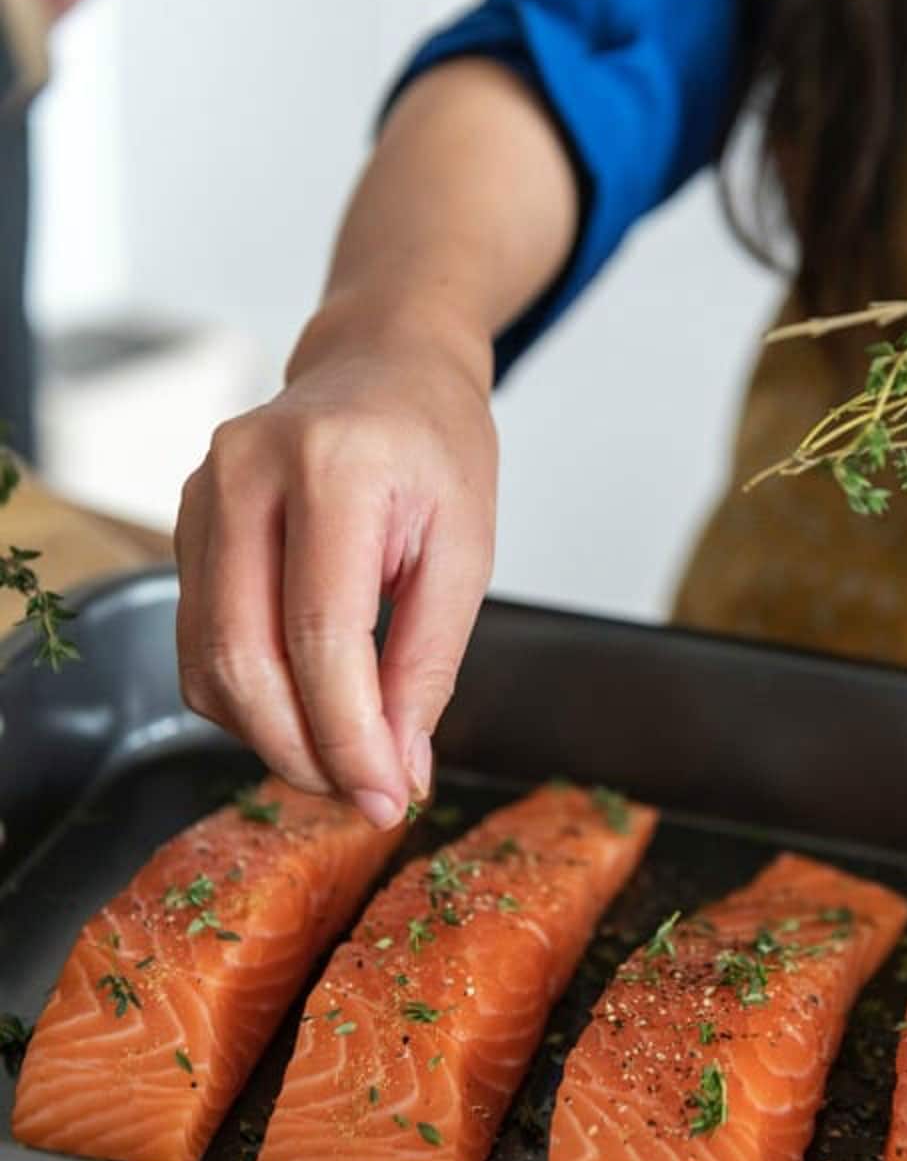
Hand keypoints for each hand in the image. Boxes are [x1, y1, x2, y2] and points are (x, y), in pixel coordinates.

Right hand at [174, 301, 496, 828]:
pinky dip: (246, 697)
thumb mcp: (466, 547)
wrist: (383, 364)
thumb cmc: (433, 444)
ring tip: (341, 758)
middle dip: (302, 749)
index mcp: (333, 465)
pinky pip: (197, 640)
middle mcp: (245, 472)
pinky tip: (303, 708)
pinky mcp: (185, 522)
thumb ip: (427, 661)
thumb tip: (396, 767)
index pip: (320, 633)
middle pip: (242, 656)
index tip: (387, 796)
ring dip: (270, 734)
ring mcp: (201, 494)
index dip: (349, 734)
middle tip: (361, 794)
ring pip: (206, 660)